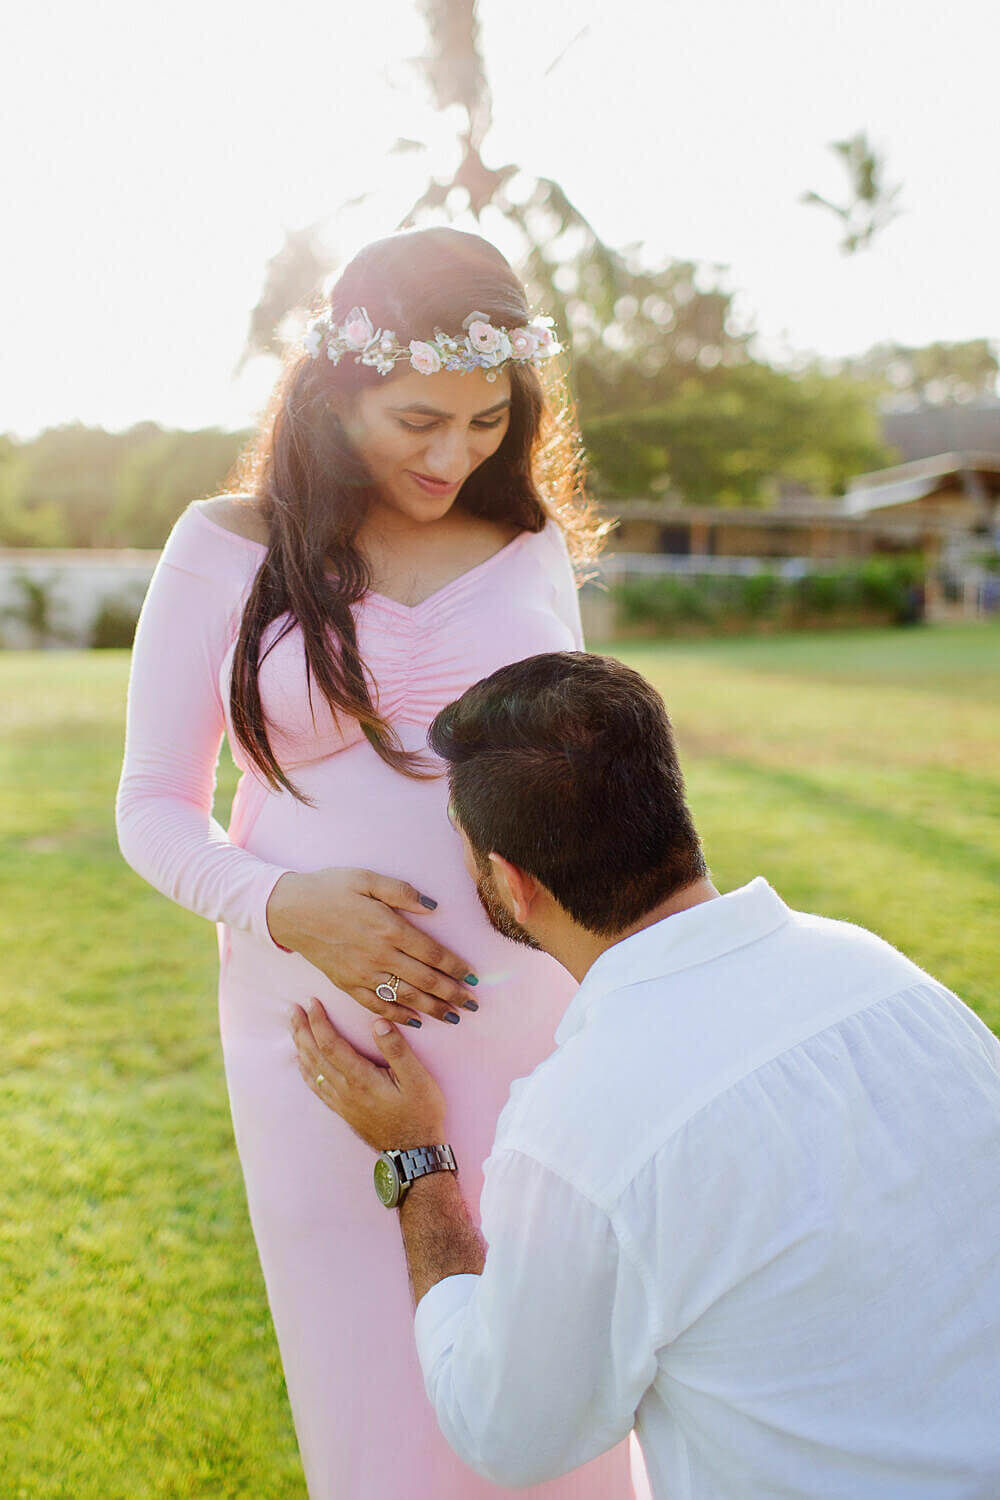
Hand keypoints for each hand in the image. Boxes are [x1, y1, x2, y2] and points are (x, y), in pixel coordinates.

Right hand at [266, 867, 479, 1026]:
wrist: (290, 911)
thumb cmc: (330, 889)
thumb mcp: (367, 878)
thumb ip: (403, 892)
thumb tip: (434, 907)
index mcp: (389, 928)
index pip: (433, 954)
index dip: (456, 968)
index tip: (474, 977)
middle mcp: (380, 956)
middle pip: (425, 981)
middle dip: (453, 994)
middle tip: (474, 1005)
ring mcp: (363, 974)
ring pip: (406, 998)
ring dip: (433, 1009)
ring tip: (454, 1017)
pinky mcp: (347, 985)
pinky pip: (378, 1006)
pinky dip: (398, 1017)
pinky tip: (415, 1022)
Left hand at [290, 998, 446, 1151]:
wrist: (413, 1153)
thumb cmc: (420, 1114)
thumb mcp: (418, 1080)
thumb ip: (397, 1050)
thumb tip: (378, 1023)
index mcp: (361, 1079)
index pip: (331, 1044)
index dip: (319, 1022)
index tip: (313, 1003)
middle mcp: (345, 1090)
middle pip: (315, 1055)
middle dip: (303, 1029)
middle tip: (293, 1009)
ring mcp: (342, 1102)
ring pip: (312, 1070)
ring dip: (300, 1046)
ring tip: (294, 1028)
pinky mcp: (343, 1110)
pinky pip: (316, 1087)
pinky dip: (305, 1070)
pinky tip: (302, 1062)